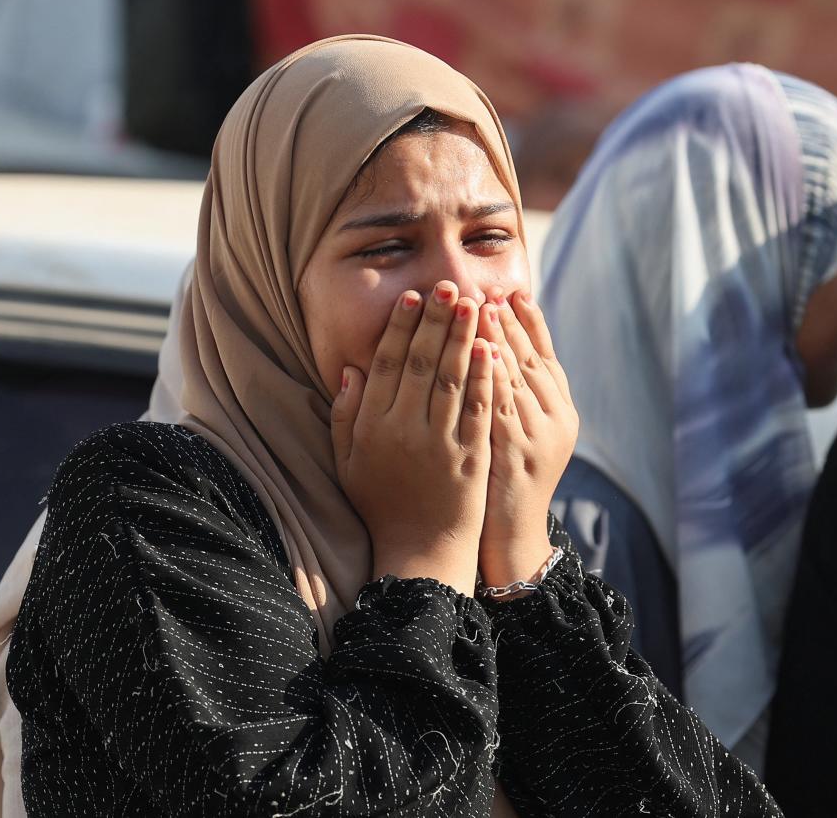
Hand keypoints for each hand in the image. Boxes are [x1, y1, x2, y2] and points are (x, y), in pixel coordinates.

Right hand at [332, 281, 494, 595]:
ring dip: (464, 337)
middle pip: (421, 363)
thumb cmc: (381, 503)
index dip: (400, 328)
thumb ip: (343, 415)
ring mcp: (440, 443)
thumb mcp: (347, 462)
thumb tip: (351, 369)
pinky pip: (479, 408)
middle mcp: (404, 430)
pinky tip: (492, 348)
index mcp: (372, 427)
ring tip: (474, 304)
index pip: (386, 365)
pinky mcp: (472, 456)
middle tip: (448, 286)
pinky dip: (486, 377)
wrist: (420, 550)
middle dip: (436, 321)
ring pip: (452, 379)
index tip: (412, 298)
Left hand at [476, 291, 578, 592]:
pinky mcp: (515, 454)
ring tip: (478, 309)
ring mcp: (538, 436)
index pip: (544, 353)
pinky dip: (490, 379)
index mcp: (559, 409)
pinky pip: (501, 408)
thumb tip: (493, 344)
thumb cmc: (502, 478)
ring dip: (497, 340)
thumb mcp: (516, 430)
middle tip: (487, 288)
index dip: (527, 321)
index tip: (508, 290)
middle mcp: (556, 418)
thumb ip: (510, 392)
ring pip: (518, 378)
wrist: (508, 534)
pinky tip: (476, 354)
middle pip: (531, 358)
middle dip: (507, 322)